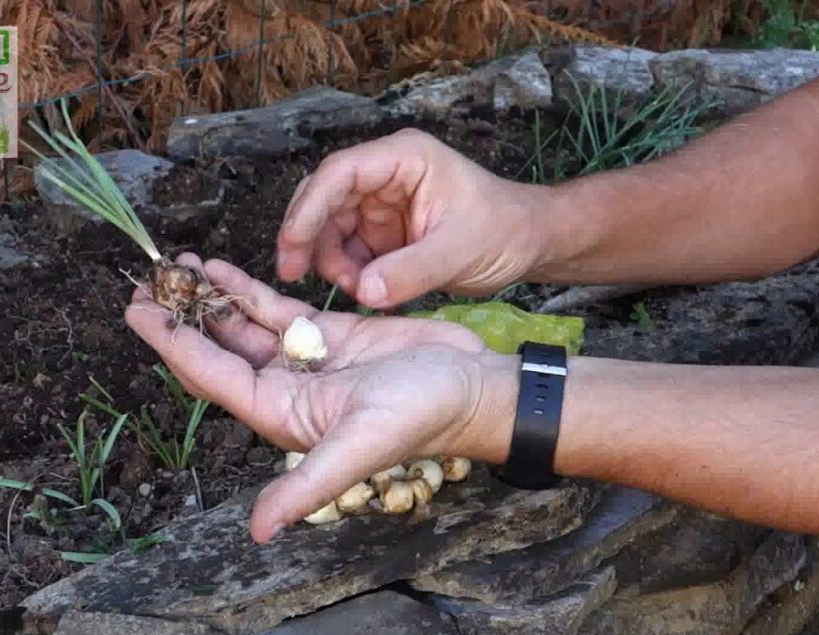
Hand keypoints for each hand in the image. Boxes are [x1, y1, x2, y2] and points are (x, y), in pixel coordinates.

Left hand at [124, 254, 515, 542]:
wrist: (471, 386)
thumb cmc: (422, 417)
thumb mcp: (360, 449)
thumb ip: (307, 488)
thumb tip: (258, 531)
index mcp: (282, 415)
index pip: (213, 376)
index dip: (172, 344)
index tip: (137, 311)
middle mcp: (286, 389)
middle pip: (217, 349)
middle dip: (181, 316)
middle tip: (145, 280)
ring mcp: (307, 359)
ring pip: (243, 325)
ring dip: (209, 298)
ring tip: (177, 266)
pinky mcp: (331, 333)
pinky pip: (277, 309)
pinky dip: (247, 289)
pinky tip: (221, 269)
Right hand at [277, 128, 545, 308]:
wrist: (527, 245)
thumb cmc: (504, 232)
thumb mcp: (460, 252)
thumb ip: (411, 271)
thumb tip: (362, 291)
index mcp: (405, 158)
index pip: (340, 173)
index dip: (309, 207)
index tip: (291, 244)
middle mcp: (385, 175)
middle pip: (324, 198)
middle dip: (306, 236)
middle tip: (292, 274)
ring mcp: (381, 204)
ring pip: (330, 227)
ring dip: (330, 260)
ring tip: (356, 289)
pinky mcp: (382, 234)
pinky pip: (348, 250)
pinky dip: (347, 272)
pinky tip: (365, 291)